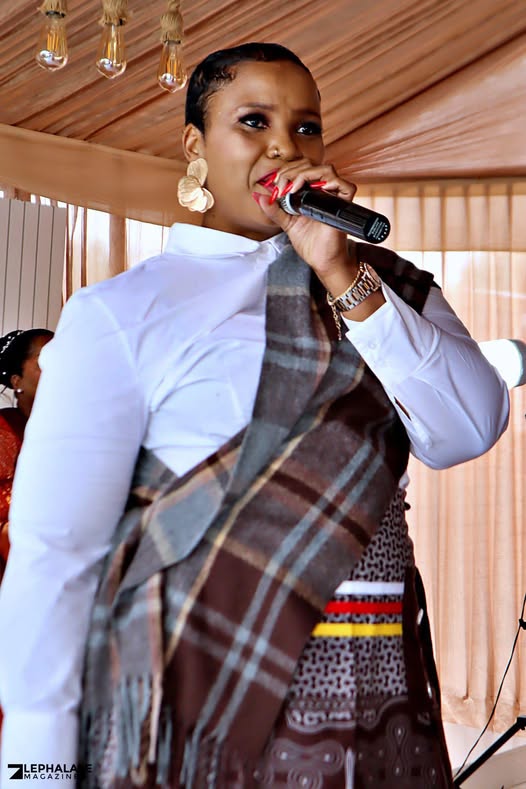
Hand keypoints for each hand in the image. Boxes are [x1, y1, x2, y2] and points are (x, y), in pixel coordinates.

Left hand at [254, 159, 358, 287]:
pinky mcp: (345, 204)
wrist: (321, 260)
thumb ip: (274, 209)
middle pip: (310, 165)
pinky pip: (343, 184)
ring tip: (292, 189)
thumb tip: (258, 195)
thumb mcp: (286, 223)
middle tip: (281, 189)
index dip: (285, 172)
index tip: (275, 188)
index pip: (300, 168)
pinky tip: (311, 191)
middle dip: (290, 172)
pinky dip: (327, 181)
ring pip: (325, 170)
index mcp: (311, 192)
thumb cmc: (309, 243)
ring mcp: (335, 196)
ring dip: (304, 174)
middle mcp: (324, 191)